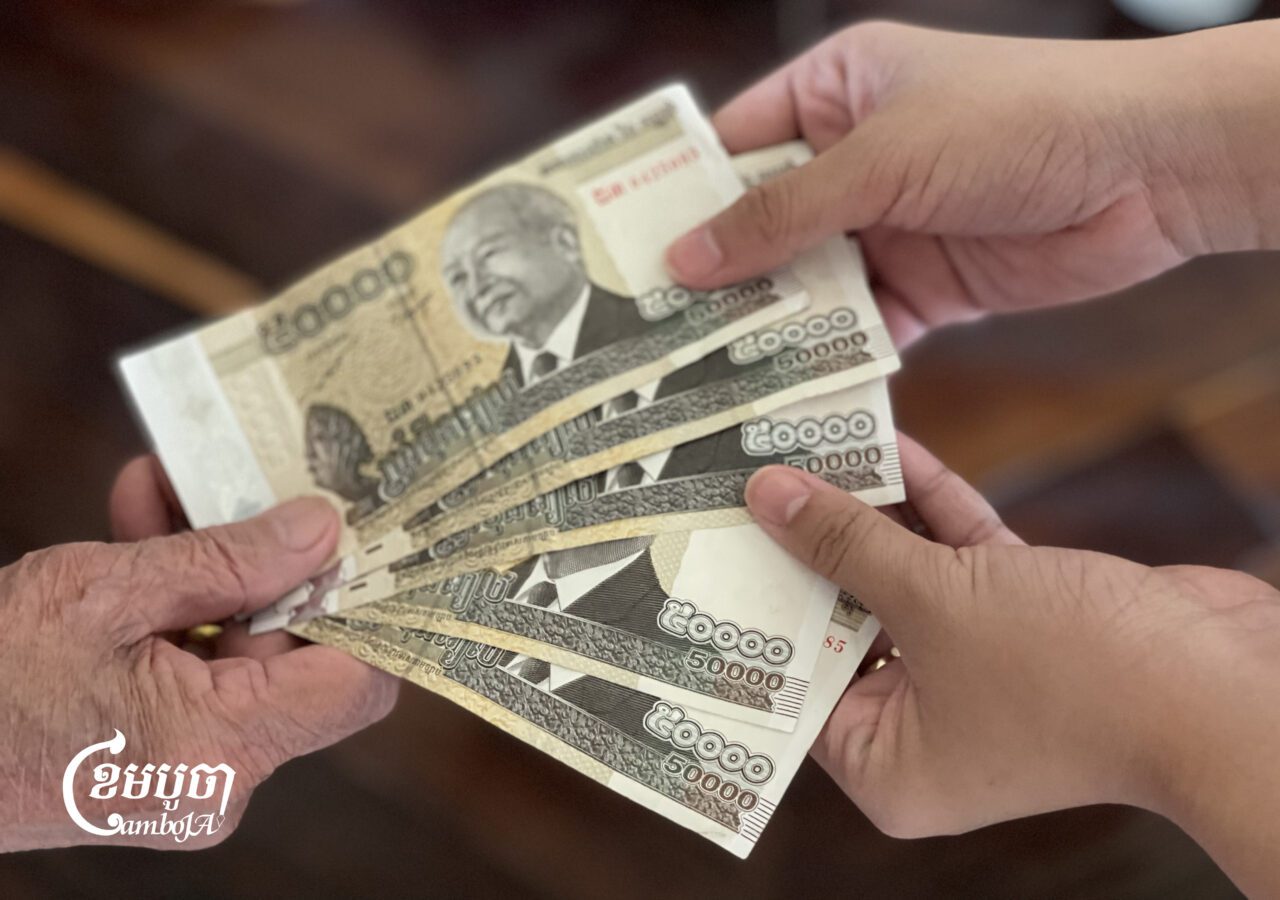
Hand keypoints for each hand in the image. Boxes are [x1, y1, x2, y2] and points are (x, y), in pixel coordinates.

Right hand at [0, 458, 396, 850]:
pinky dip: (176, 610)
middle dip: (266, 562)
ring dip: (210, 569)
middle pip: (294, 655)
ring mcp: (189, 778)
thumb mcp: (103, 594)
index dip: (367, 604)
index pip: (357, 682)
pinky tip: (142, 532)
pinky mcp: (158, 764)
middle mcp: (221, 778)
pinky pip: (196, 674)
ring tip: (168, 486)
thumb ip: (225, 560)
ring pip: (239, 653)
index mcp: (223, 750)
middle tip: (244, 480)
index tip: (358, 534)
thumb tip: (321, 531)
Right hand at [668, 21, 1279, 346]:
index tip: (620, 256)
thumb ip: (780, 216)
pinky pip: (862, 326)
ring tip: (704, 377)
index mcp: (834, 92)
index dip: (679, 198)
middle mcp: (853, 158)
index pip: (733, 146)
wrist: (1147, 170)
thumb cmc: (1015, 121)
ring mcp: (889, 225)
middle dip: (718, 279)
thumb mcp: (881, 159)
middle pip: (762, 226)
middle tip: (650, 336)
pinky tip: (791, 394)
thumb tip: (685, 259)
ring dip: (770, 327)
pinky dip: (834, 357)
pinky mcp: (927, 284)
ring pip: (807, 284)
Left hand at [743, 439, 1279, 895]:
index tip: (709, 547)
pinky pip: (958, 560)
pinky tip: (888, 446)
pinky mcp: (1023, 620)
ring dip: (868, 514)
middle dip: (807, 548)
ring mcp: (976, 672)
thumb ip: (849, 545)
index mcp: (886, 761)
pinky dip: (930, 508)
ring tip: (807, 448)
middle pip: (840, 621)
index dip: (752, 611)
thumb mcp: (936, 602)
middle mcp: (924, 725)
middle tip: (747, 483)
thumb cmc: (1073, 676)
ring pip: (900, 581)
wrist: (1228, 687)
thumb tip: (766, 498)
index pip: (790, 682)